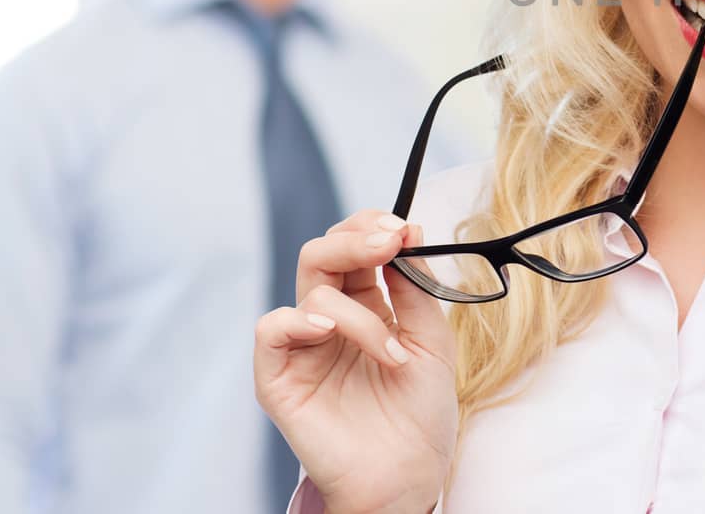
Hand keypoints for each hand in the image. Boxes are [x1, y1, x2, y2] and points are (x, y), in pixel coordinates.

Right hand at [255, 210, 459, 513]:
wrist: (408, 475)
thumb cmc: (421, 414)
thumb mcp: (432, 340)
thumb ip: (416, 289)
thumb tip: (405, 237)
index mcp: (367, 305)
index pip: (356, 247)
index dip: (375, 228)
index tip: (405, 228)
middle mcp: (331, 319)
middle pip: (323, 253)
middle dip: (356, 238)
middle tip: (389, 241)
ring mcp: (304, 347)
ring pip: (311, 290)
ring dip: (360, 314)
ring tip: (393, 353)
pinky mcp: (280, 378)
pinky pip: (271, 330)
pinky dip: (298, 320)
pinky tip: (328, 329)